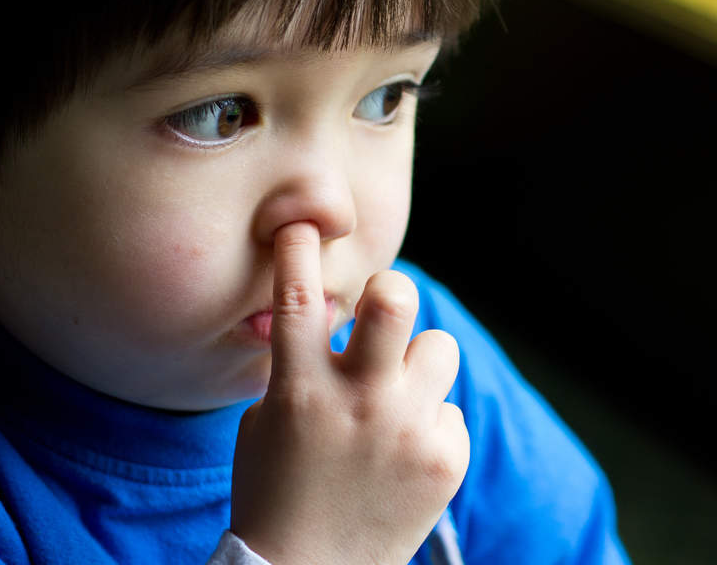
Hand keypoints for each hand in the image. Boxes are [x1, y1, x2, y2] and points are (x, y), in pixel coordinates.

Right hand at [230, 221, 468, 564]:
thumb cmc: (275, 491)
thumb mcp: (266, 421)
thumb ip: (298, 369)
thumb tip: (335, 319)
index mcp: (300, 389)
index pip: (298, 300)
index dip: (299, 250)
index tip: (303, 225)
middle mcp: (358, 402)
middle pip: (394, 300)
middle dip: (392, 288)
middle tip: (386, 305)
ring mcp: (406, 430)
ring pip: (439, 348)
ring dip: (418, 364)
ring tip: (398, 401)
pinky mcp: (445, 458)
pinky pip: (449, 410)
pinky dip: (429, 426)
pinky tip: (404, 459)